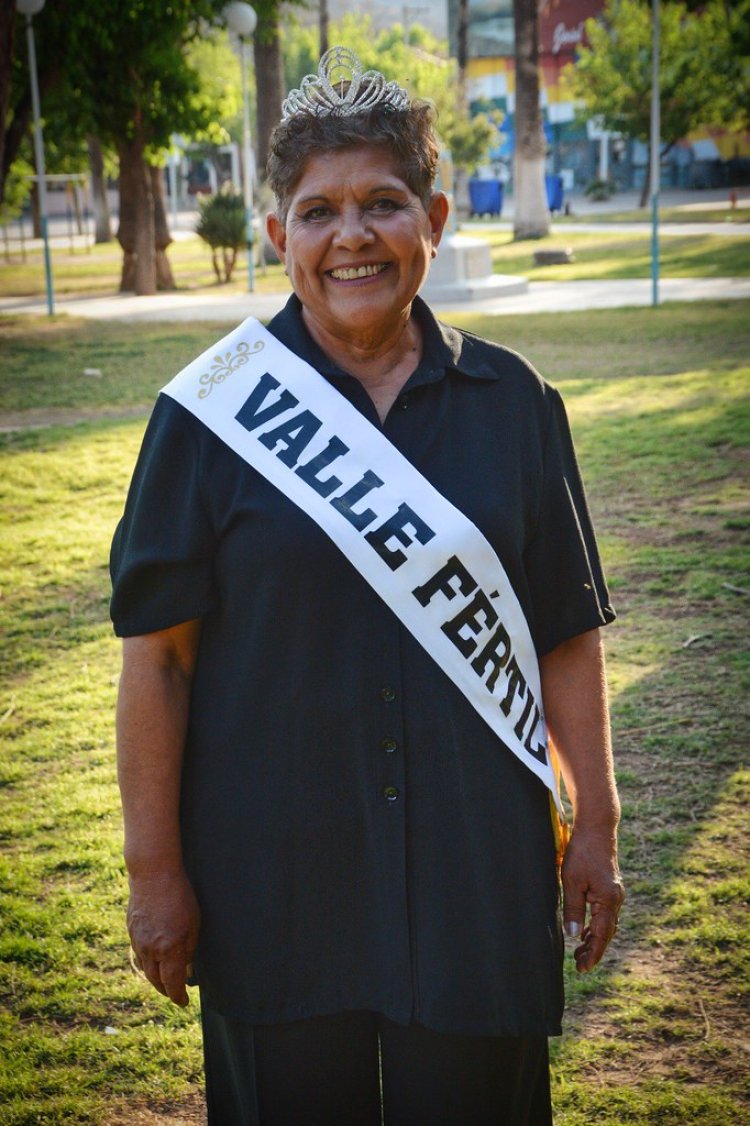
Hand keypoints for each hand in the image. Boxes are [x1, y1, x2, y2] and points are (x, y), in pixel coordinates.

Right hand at [127, 869, 200, 1005]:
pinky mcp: (131, 931)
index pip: (173, 984)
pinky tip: (154, 958)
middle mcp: (150, 950)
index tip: (184, 1002)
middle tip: (175, 993)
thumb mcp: (194, 924)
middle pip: (156, 981)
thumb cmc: (180, 896)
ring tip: (165, 979)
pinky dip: (147, 961)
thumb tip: (187, 971)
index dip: (178, 997)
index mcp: (169, 950)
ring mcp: (137, 941)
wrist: (153, 873)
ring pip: (145, 969)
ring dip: (155, 977)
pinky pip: (139, 953)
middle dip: (166, 990)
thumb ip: (190, 950)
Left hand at [561, 826, 624, 972]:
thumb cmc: (582, 852)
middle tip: (578, 964)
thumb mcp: (571, 881)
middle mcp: (616, 899)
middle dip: (593, 949)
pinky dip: (596, 925)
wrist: (597, 829)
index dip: (593, 953)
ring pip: (606, 924)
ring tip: (580, 952)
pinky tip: (586, 931)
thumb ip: (573, 909)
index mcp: (608, 900)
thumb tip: (573, 935)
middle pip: (607, 932)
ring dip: (594, 938)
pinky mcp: (610, 887)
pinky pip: (605, 913)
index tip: (583, 968)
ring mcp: (615, 893)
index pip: (602, 935)